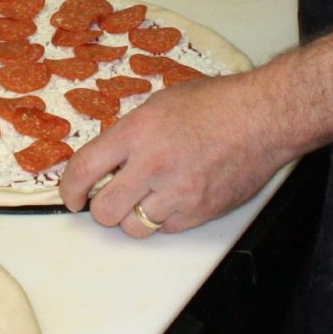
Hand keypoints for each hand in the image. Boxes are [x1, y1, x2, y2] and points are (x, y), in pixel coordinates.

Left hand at [58, 71, 288, 238]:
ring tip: (146, 197)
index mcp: (137, 132)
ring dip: (133, 216)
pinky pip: (166, 229)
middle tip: (110, 197)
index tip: (71, 196)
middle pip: (105, 211)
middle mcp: (153, 166)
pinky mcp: (200, 212)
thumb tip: (109, 160)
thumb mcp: (160, 104)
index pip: (84, 170)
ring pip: (135, 227)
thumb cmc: (216, 103)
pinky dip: (164, 219)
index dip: (69, 189)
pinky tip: (174, 198)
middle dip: (102, 207)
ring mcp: (178, 193)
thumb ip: (130, 134)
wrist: (263, 118)